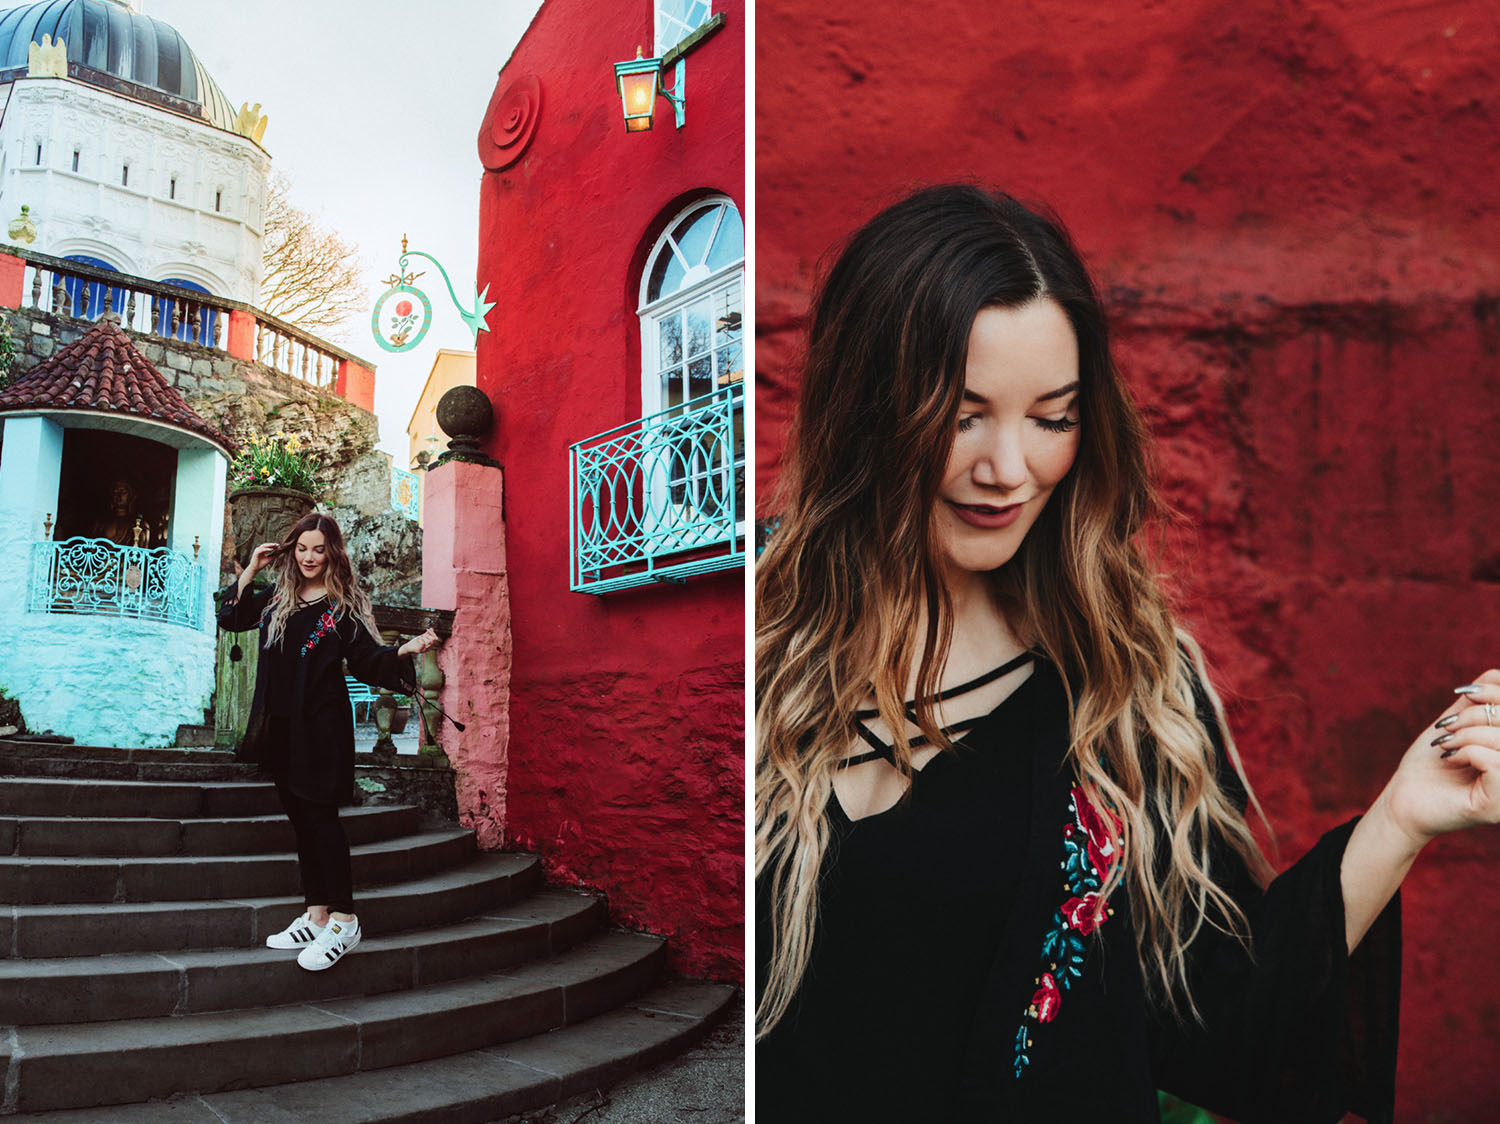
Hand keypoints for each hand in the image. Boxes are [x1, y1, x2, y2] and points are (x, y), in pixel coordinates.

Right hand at [246, 542, 280, 575]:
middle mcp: (259, 549)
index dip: (273, 546)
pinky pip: (262, 550)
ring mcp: (257, 551)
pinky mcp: (256, 553)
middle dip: (272, 544)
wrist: (255, 569)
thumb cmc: (261, 564)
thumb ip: (274, 555)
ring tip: (275, 545)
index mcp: (262, 550)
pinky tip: (271, 549)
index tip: (279, 546)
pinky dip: (267, 549)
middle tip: (278, 544)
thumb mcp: (269, 559)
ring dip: (270, 545)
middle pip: (266, 545)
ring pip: (264, 546)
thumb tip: (280, 552)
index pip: (268, 546)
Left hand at [397, 628, 440, 657]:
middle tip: (423, 635)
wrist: (408, 647)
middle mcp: (428, 648)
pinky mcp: (419, 650)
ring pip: (429, 642)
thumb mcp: (422, 637)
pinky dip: (421, 639)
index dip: (433, 633)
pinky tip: (418, 639)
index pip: (436, 639)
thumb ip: (427, 633)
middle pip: (433, 640)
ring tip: (420, 637)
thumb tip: (432, 628)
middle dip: (428, 635)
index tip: (429, 630)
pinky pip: (423, 643)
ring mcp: (424, 650)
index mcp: (430, 645)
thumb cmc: (415, 642)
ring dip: (425, 637)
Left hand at [1378, 668, 1499, 849]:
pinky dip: (1467, 751)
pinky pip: (1495, 762)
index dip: (1495, 691)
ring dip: (1466, 734)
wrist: (1404, 797)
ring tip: (1446, 744)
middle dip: (1474, 714)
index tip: (1465, 694)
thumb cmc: (1433, 761)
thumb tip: (1496, 676)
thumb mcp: (1459, 721)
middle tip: (1448, 727)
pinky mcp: (1497, 806)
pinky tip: (1452, 759)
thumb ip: (1482, 699)